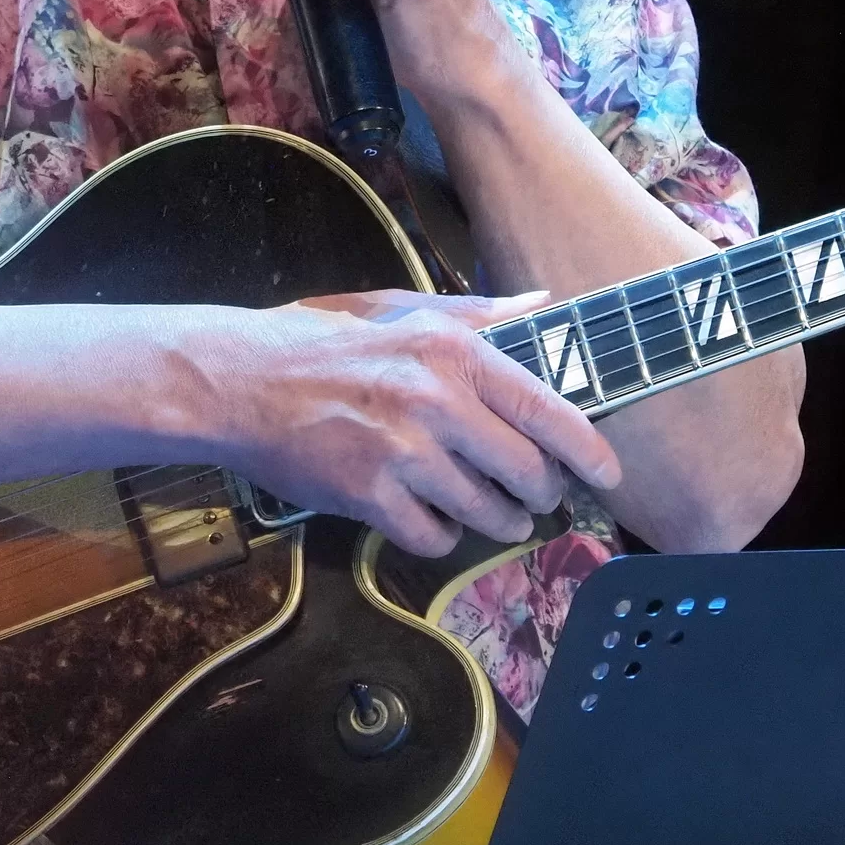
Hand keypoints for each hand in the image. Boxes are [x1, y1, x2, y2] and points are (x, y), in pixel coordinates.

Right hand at [188, 288, 621, 557]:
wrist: (237, 381)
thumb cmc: (318, 343)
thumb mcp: (397, 310)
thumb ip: (475, 315)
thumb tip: (543, 305)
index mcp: (451, 350)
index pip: (548, 410)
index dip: (589, 453)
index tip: (607, 476)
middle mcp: (436, 400)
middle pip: (528, 473)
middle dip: (540, 496)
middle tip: (532, 498)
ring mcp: (403, 452)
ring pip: (488, 513)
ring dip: (496, 521)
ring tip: (487, 512)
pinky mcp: (369, 497)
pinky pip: (436, 538)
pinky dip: (437, 535)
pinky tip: (421, 514)